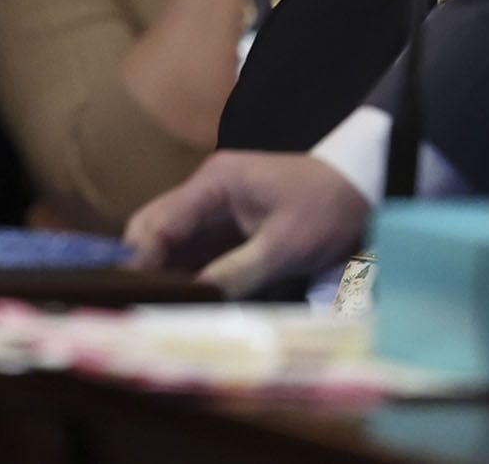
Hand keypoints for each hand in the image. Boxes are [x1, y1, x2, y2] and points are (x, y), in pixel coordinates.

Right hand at [123, 150, 368, 293]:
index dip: (141, 256)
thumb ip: (239, 272)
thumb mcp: (286, 245)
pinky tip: (181, 297)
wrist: (361, 186)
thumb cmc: (325, 209)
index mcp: (215, 183)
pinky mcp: (229, 224)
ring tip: (152, 305)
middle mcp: (206, 191)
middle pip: (156, 226)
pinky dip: (185, 271)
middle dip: (143, 262)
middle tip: (134, 302)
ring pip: (172, 239)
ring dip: (163, 270)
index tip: (127, 290)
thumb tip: (197, 298)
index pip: (161, 220)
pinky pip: (195, 248)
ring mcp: (216, 207)